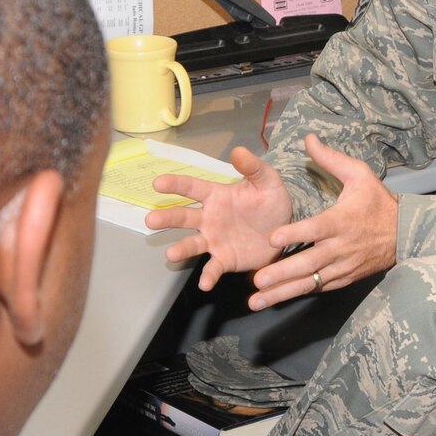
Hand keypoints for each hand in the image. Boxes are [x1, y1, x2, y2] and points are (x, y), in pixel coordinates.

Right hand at [145, 146, 294, 291]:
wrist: (285, 231)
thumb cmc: (271, 203)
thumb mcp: (268, 182)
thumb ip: (253, 168)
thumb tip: (238, 151)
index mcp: (217, 196)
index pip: (192, 187)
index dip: (175, 184)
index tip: (158, 183)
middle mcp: (209, 218)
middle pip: (184, 217)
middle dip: (166, 218)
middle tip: (150, 220)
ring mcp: (214, 240)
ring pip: (192, 244)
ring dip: (181, 249)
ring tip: (171, 253)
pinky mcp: (224, 259)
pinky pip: (213, 267)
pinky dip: (208, 275)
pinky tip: (205, 283)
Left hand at [248, 134, 398, 310]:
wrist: (406, 233)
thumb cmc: (378, 202)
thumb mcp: (359, 174)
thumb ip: (331, 159)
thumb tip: (308, 138)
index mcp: (341, 220)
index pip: (315, 228)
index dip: (295, 234)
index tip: (273, 239)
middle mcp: (340, 246)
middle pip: (309, 262)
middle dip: (282, 273)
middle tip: (257, 280)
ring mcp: (343, 266)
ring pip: (311, 281)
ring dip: (283, 291)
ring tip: (258, 300)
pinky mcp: (345, 278)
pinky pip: (320, 287)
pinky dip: (299, 293)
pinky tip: (277, 298)